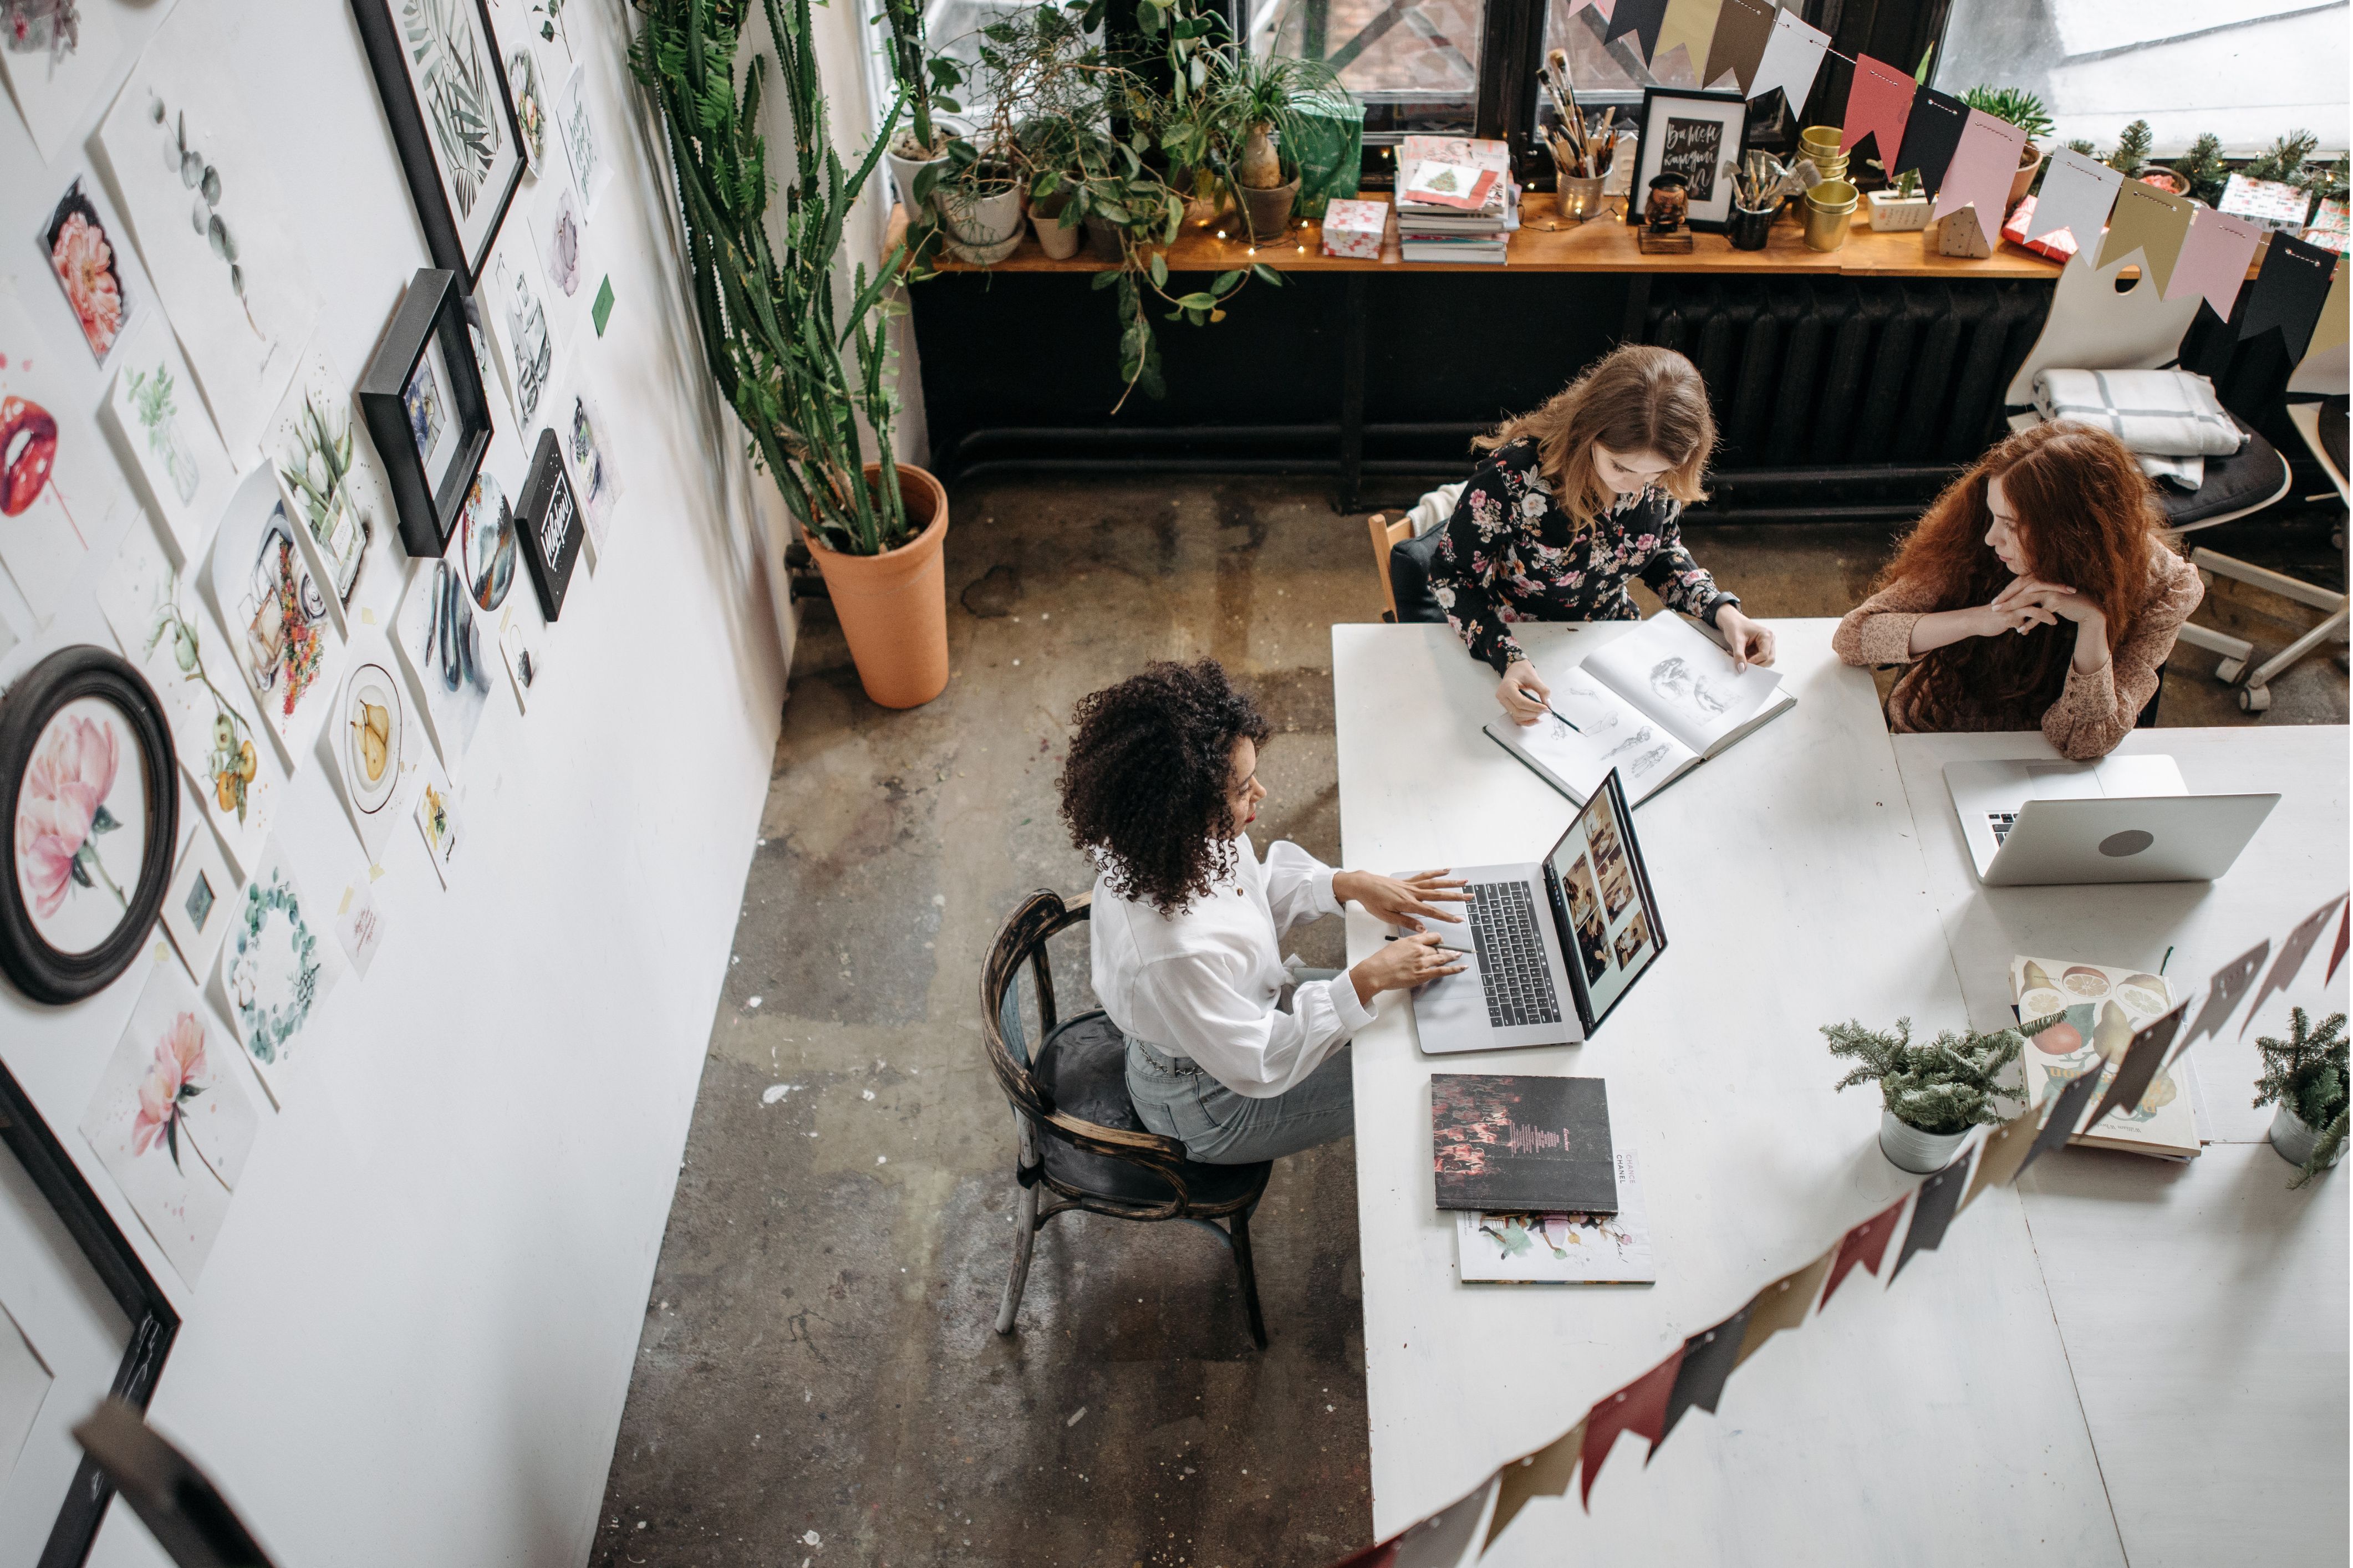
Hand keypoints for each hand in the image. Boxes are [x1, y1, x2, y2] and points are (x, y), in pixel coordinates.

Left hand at [1336, 868, 1469, 932]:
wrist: (1363, 885)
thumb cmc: (1373, 902)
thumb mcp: (1387, 916)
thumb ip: (1406, 922)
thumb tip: (1423, 928)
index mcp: (1408, 904)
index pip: (1432, 912)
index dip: (1446, 917)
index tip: (1459, 919)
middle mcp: (1412, 892)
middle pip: (1438, 895)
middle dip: (1456, 897)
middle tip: (1470, 898)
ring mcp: (1411, 885)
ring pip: (1435, 883)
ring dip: (1451, 883)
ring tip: (1464, 882)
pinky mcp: (1408, 881)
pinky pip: (1425, 876)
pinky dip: (1436, 872)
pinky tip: (1446, 870)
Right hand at [1350, 930, 1464, 1004]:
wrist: (1377, 971)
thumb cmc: (1383, 959)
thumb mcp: (1397, 944)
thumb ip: (1410, 942)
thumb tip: (1419, 939)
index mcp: (1413, 940)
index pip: (1432, 936)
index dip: (1438, 939)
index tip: (1440, 941)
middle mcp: (1420, 950)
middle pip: (1438, 948)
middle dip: (1446, 949)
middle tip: (1453, 950)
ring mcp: (1423, 962)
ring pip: (1442, 958)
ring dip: (1452, 956)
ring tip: (1458, 955)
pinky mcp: (1423, 975)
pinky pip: (1442, 971)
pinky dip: (1454, 969)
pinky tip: (1461, 967)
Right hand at [1497, 660, 1550, 725]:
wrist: (1515, 669)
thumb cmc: (1523, 671)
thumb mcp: (1534, 678)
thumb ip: (1542, 690)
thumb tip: (1548, 704)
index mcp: (1506, 687)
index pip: (1520, 702)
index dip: (1534, 707)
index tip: (1546, 708)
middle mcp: (1502, 697)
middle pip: (1518, 711)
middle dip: (1533, 713)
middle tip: (1546, 710)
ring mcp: (1504, 703)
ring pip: (1517, 716)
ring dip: (1531, 717)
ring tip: (1541, 711)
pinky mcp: (1508, 707)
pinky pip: (1517, 718)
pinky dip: (1527, 721)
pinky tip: (1536, 719)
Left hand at [1714, 607, 1775, 671]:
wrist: (1731, 621)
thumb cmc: (1735, 626)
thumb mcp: (1736, 640)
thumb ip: (1739, 655)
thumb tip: (1742, 669)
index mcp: (1766, 635)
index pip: (1765, 655)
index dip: (1754, 662)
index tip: (1742, 665)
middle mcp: (1770, 640)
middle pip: (1769, 659)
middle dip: (1757, 665)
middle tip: (1743, 666)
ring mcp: (1767, 645)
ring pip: (1765, 661)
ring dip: (1753, 663)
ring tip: (1741, 659)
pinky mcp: (1762, 648)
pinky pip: (1759, 659)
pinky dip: (1751, 661)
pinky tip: (1742, 657)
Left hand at [1993, 576, 2105, 634]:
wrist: (2085, 609)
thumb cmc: (2065, 604)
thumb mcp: (2047, 598)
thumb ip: (2034, 596)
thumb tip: (2017, 599)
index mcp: (2041, 581)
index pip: (2019, 585)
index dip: (2006, 592)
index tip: (1994, 602)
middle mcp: (2045, 583)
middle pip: (2020, 589)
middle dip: (2005, 598)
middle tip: (1992, 607)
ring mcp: (2050, 591)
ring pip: (2027, 598)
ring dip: (2013, 607)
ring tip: (2001, 614)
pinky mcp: (2056, 601)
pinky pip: (2039, 613)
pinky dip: (2030, 622)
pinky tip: (2020, 629)